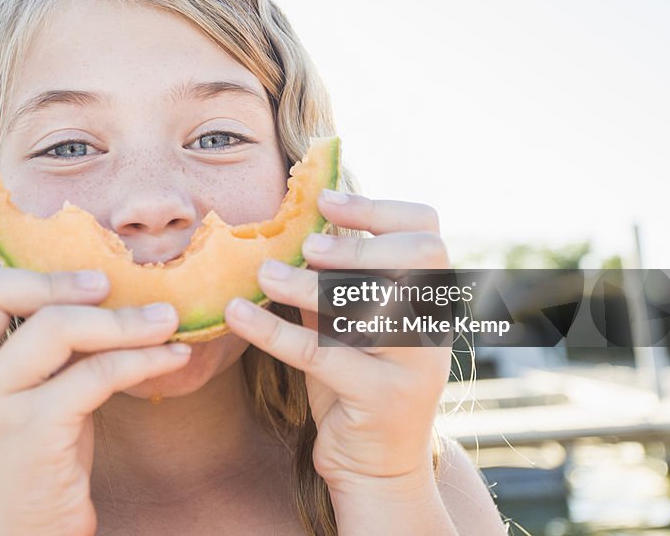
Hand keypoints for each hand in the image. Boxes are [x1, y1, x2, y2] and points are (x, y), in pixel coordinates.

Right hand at [0, 197, 191, 534]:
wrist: (31, 535)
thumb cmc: (43, 452)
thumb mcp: (31, 391)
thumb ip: (36, 339)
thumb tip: (82, 283)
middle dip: (50, 276)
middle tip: (105, 280)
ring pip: (55, 329)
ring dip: (122, 319)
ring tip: (167, 318)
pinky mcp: (31, 435)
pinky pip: (94, 376)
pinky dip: (143, 359)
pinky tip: (174, 355)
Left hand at [224, 190, 451, 492]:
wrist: (374, 467)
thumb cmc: (355, 382)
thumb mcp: (345, 323)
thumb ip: (329, 279)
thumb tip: (287, 225)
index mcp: (429, 297)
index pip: (426, 232)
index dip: (378, 208)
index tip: (325, 201)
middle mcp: (434, 324)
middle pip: (419, 256)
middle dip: (358, 243)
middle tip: (306, 246)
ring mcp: (416, 363)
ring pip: (369, 305)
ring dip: (309, 285)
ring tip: (263, 274)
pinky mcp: (382, 399)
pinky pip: (322, 355)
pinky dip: (272, 331)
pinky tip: (236, 314)